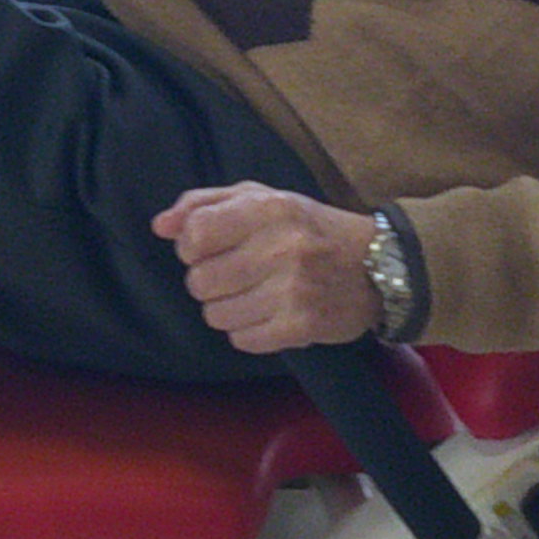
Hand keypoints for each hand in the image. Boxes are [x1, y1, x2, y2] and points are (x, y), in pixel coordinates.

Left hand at [153, 181, 381, 355]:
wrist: (379, 265)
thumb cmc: (309, 227)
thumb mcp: (262, 198)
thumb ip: (205, 204)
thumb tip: (160, 226)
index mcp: (269, 209)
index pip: (195, 234)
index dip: (191, 246)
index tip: (208, 248)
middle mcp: (282, 248)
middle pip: (199, 280)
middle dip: (207, 280)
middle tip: (233, 274)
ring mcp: (293, 290)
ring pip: (215, 314)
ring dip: (226, 308)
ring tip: (252, 294)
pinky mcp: (302, 326)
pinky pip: (241, 339)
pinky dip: (247, 330)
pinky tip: (268, 313)